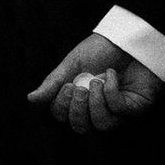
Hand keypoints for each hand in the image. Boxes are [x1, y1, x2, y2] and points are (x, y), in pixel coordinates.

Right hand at [29, 31, 164, 134]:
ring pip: (100, 125)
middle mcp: (96, 107)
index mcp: (78, 96)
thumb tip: (31, 99)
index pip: (63, 115)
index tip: (68, 86)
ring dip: (96, 103)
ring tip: (97, 82)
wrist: (130, 37)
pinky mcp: (134, 108)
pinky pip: (118, 112)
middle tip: (80, 88)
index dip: (62, 106)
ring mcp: (116, 110)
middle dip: (78, 110)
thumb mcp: (73, 62)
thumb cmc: (102, 49)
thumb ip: (53, 82)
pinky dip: (111, 92)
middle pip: (80, 127)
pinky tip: (112, 75)